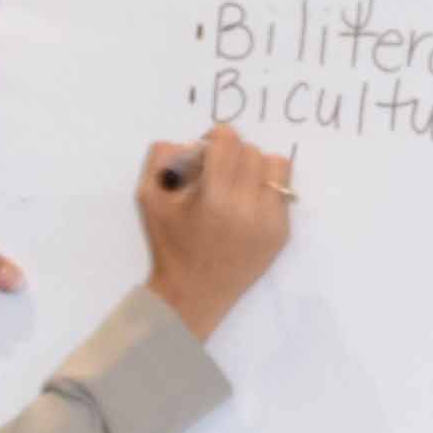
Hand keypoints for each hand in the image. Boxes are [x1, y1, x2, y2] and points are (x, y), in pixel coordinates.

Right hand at [136, 137, 295, 336]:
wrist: (194, 294)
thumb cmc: (170, 245)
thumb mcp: (149, 197)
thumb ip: (162, 157)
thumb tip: (192, 142)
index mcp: (215, 199)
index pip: (229, 140)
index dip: (215, 138)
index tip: (206, 154)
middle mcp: (249, 209)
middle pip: (252, 151)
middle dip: (233, 155)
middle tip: (219, 173)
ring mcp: (271, 223)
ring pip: (275, 165)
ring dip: (255, 168)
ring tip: (238, 185)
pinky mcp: (282, 233)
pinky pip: (284, 191)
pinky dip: (266, 190)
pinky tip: (247, 205)